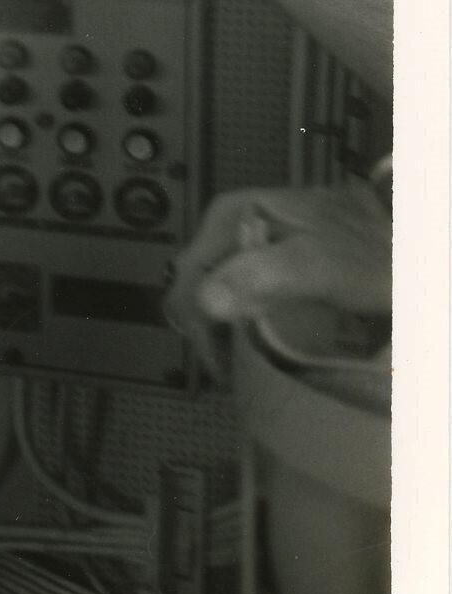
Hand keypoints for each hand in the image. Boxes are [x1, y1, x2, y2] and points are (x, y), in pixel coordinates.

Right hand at [165, 181, 390, 377]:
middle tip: (239, 375)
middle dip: (209, 334)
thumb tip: (205, 303)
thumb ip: (263, 275)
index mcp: (226, 218)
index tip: (229, 373)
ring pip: (210, 293)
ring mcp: (242, 240)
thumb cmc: (362, 251)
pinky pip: (233, 294)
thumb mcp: (319, 264)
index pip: (188, 281)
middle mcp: (225, 226)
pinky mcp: (262, 257)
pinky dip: (238, 322)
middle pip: (194, 287)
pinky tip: (258, 341)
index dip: (201, 331)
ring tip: (247, 365)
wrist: (404, 235)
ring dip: (222, 332)